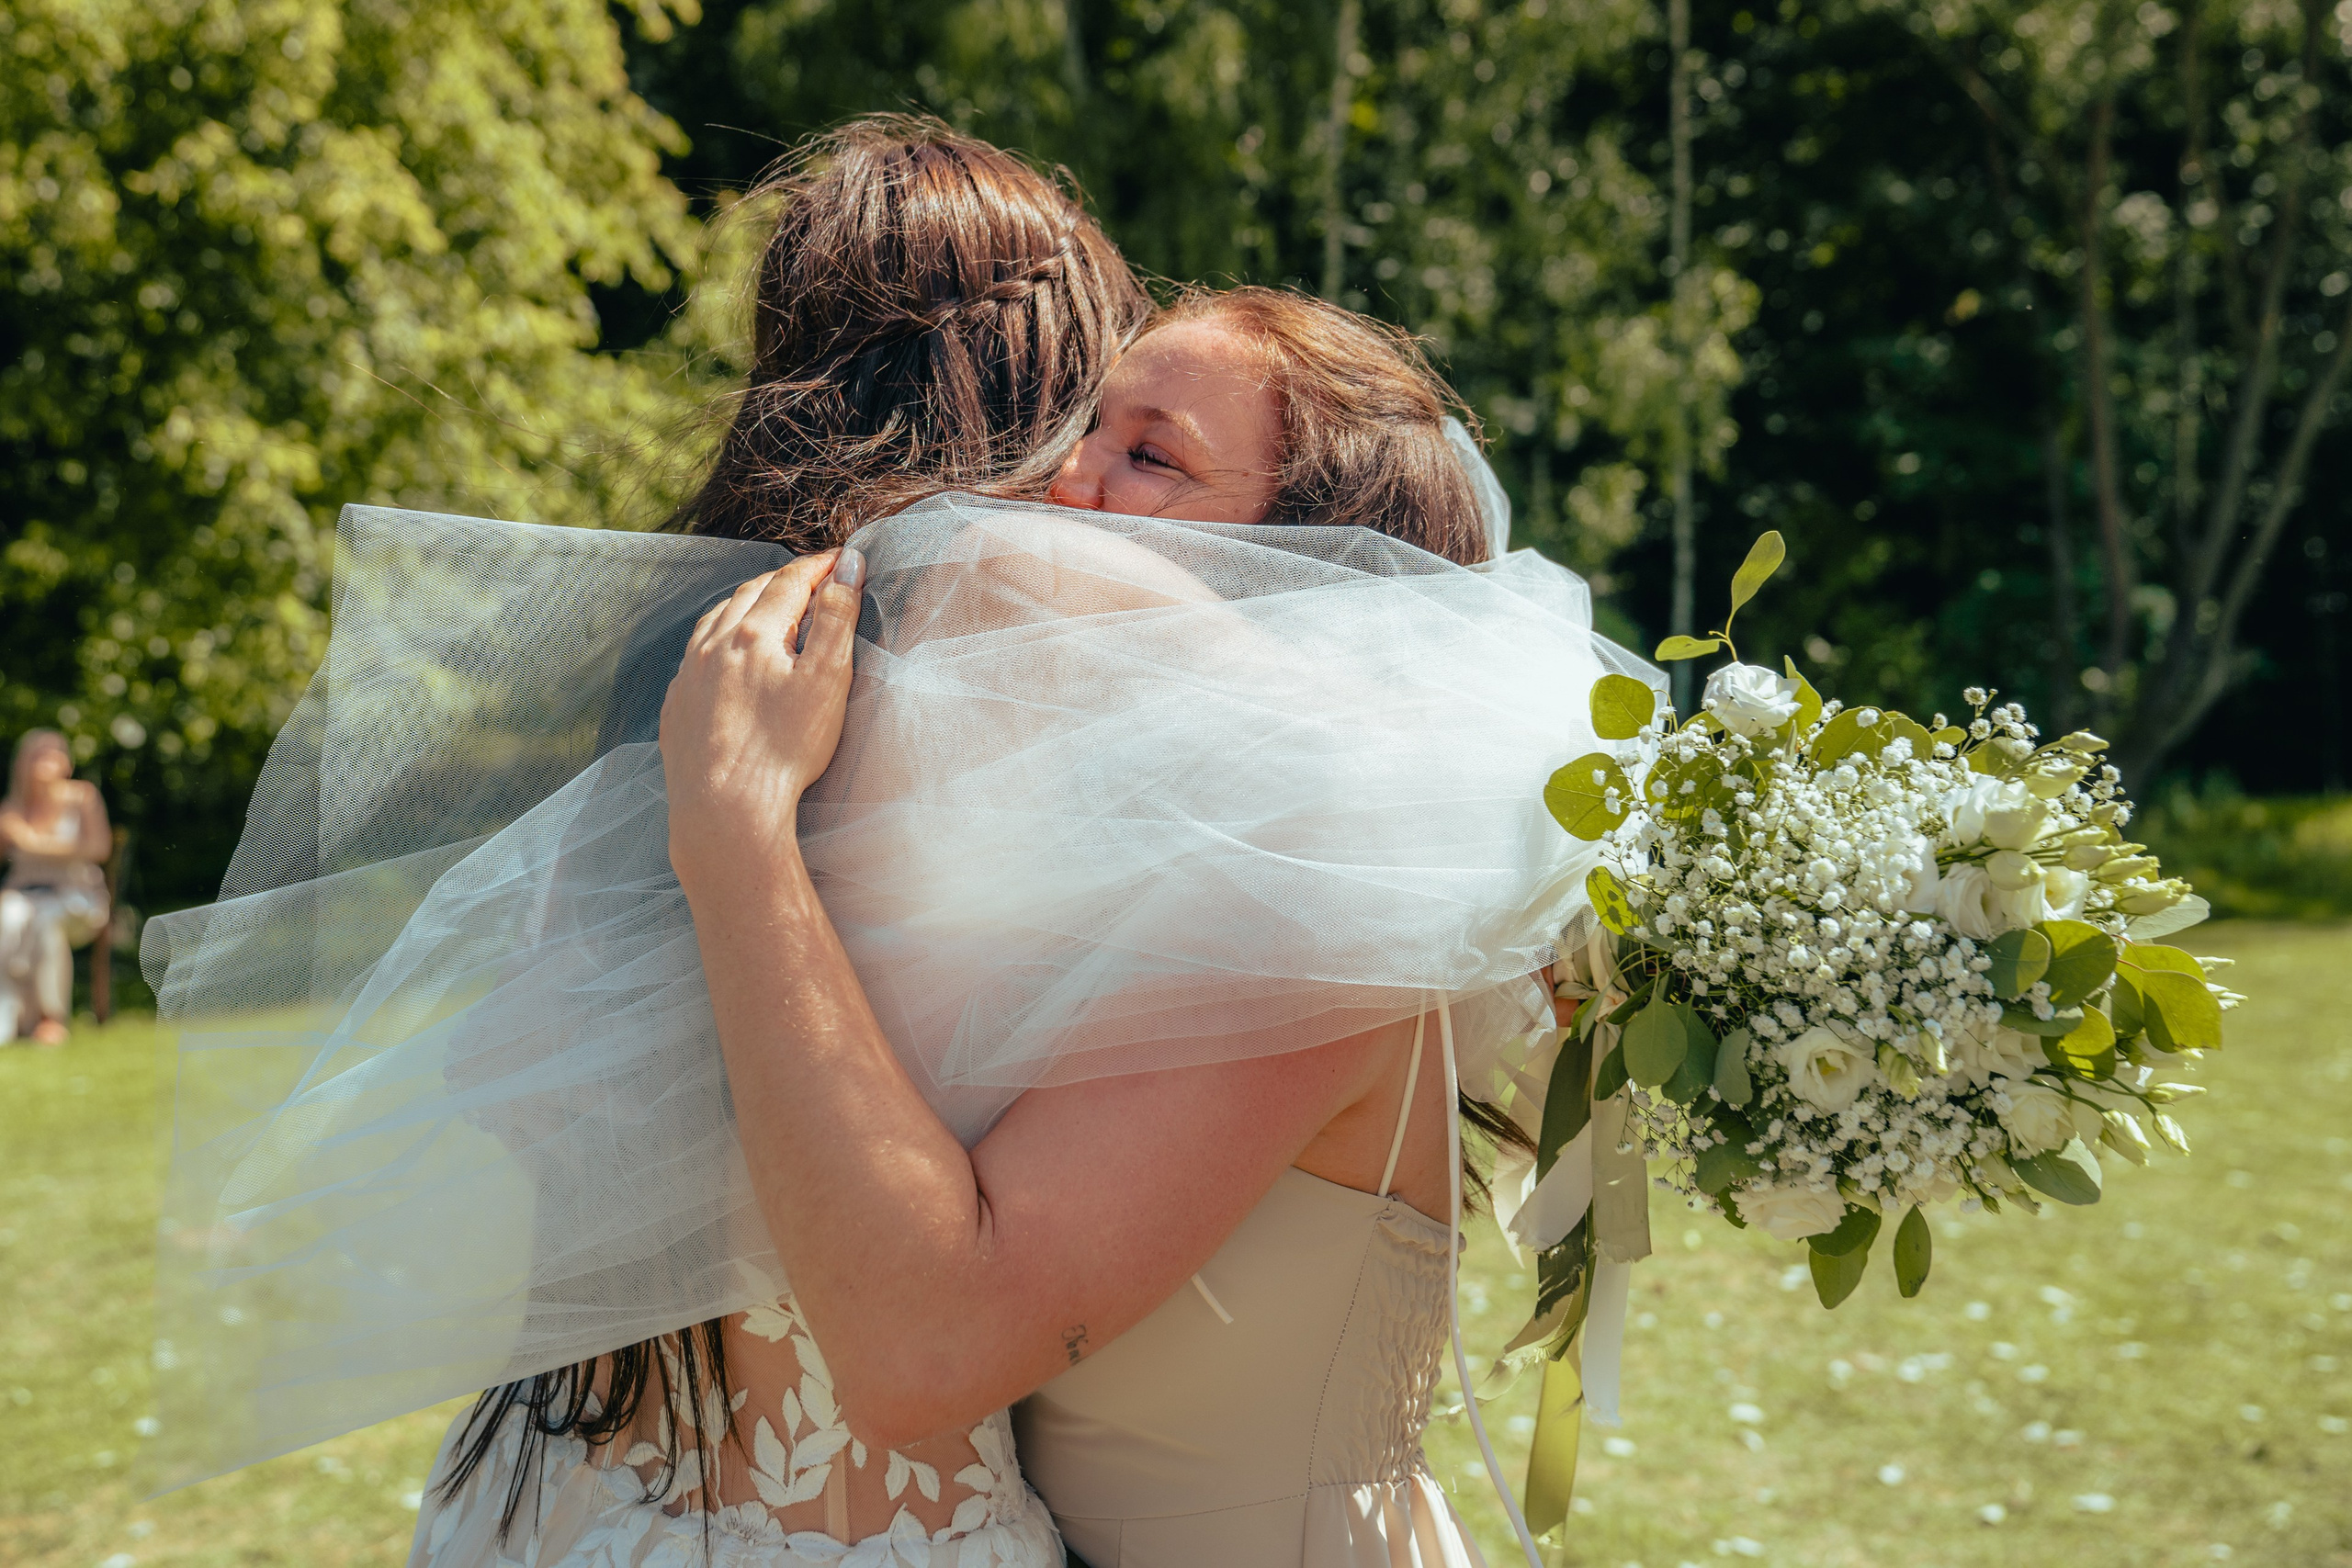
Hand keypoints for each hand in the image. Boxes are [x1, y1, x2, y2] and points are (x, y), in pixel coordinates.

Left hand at [660, 547, 864, 889]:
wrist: (725, 810)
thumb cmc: (784, 749)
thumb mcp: (826, 680)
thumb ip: (837, 618)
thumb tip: (847, 567)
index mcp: (754, 633)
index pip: (791, 582)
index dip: (820, 566)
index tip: (841, 559)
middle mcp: (714, 645)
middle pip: (750, 594)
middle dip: (784, 580)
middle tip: (812, 579)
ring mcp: (689, 675)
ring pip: (716, 620)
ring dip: (745, 604)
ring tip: (767, 606)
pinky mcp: (676, 706)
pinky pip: (695, 656)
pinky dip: (717, 641)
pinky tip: (726, 656)